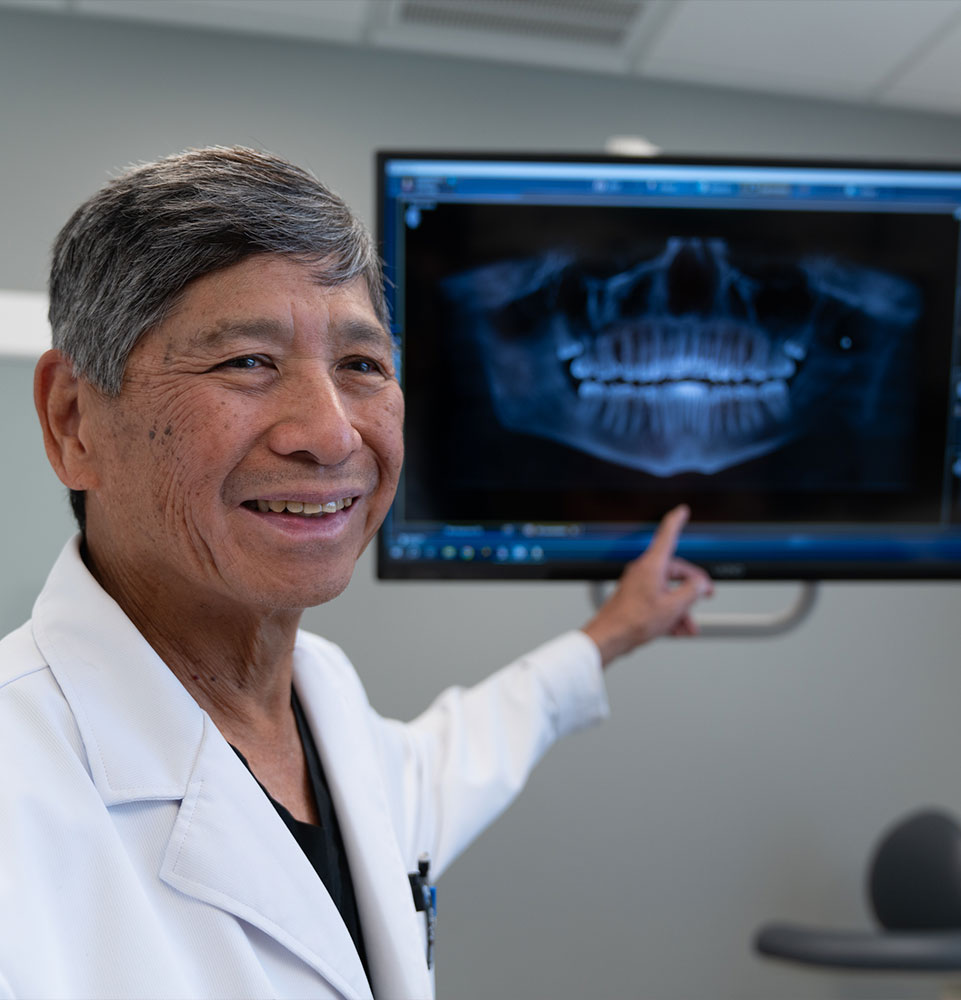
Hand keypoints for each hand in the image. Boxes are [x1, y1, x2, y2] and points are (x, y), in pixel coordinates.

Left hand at [581, 505, 713, 667]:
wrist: (610, 637)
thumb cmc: (633, 621)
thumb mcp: (673, 607)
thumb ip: (691, 592)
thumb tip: (699, 584)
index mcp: (652, 566)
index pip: (666, 536)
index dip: (676, 521)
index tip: (681, 511)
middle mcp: (644, 572)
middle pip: (675, 571)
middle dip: (692, 587)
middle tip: (706, 595)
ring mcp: (638, 585)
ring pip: (668, 590)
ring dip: (682, 608)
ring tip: (689, 626)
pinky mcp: (635, 599)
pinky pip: (658, 601)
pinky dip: (670, 613)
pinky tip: (677, 629)